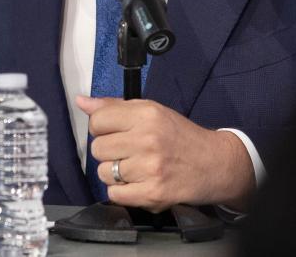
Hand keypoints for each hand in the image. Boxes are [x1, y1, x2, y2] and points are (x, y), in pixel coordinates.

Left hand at [77, 96, 254, 211]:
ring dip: (115, 174)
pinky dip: (122, 192)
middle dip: (109, 152)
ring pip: (104, 173)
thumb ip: (114, 107)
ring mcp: (150, 168)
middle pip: (97, 149)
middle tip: (128, 152)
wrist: (214, 164)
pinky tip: (138, 183)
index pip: (97, 121)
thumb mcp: (151, 112)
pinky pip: (115, 194)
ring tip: (136, 168)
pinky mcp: (153, 193)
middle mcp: (147, 139)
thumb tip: (81, 102)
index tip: (115, 132)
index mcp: (146, 114)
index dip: (102, 129)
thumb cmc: (180, 136)